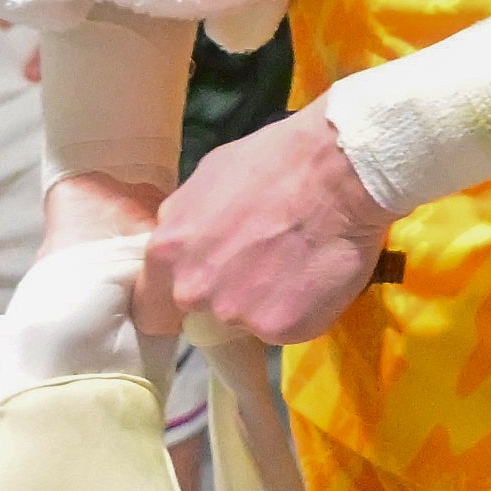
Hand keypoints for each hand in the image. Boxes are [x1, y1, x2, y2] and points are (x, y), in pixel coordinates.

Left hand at [142, 110, 393, 349]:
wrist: (340, 170)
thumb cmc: (273, 161)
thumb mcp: (208, 178)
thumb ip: (186, 222)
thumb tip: (187, 242)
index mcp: (166, 253)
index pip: (151, 307)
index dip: (173, 302)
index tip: (197, 296)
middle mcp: (194, 291)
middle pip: (200, 313)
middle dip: (223, 295)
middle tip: (259, 265)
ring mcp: (237, 314)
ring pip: (245, 320)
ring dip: (264, 301)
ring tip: (294, 263)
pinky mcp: (281, 329)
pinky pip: (285, 327)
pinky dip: (299, 308)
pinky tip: (314, 274)